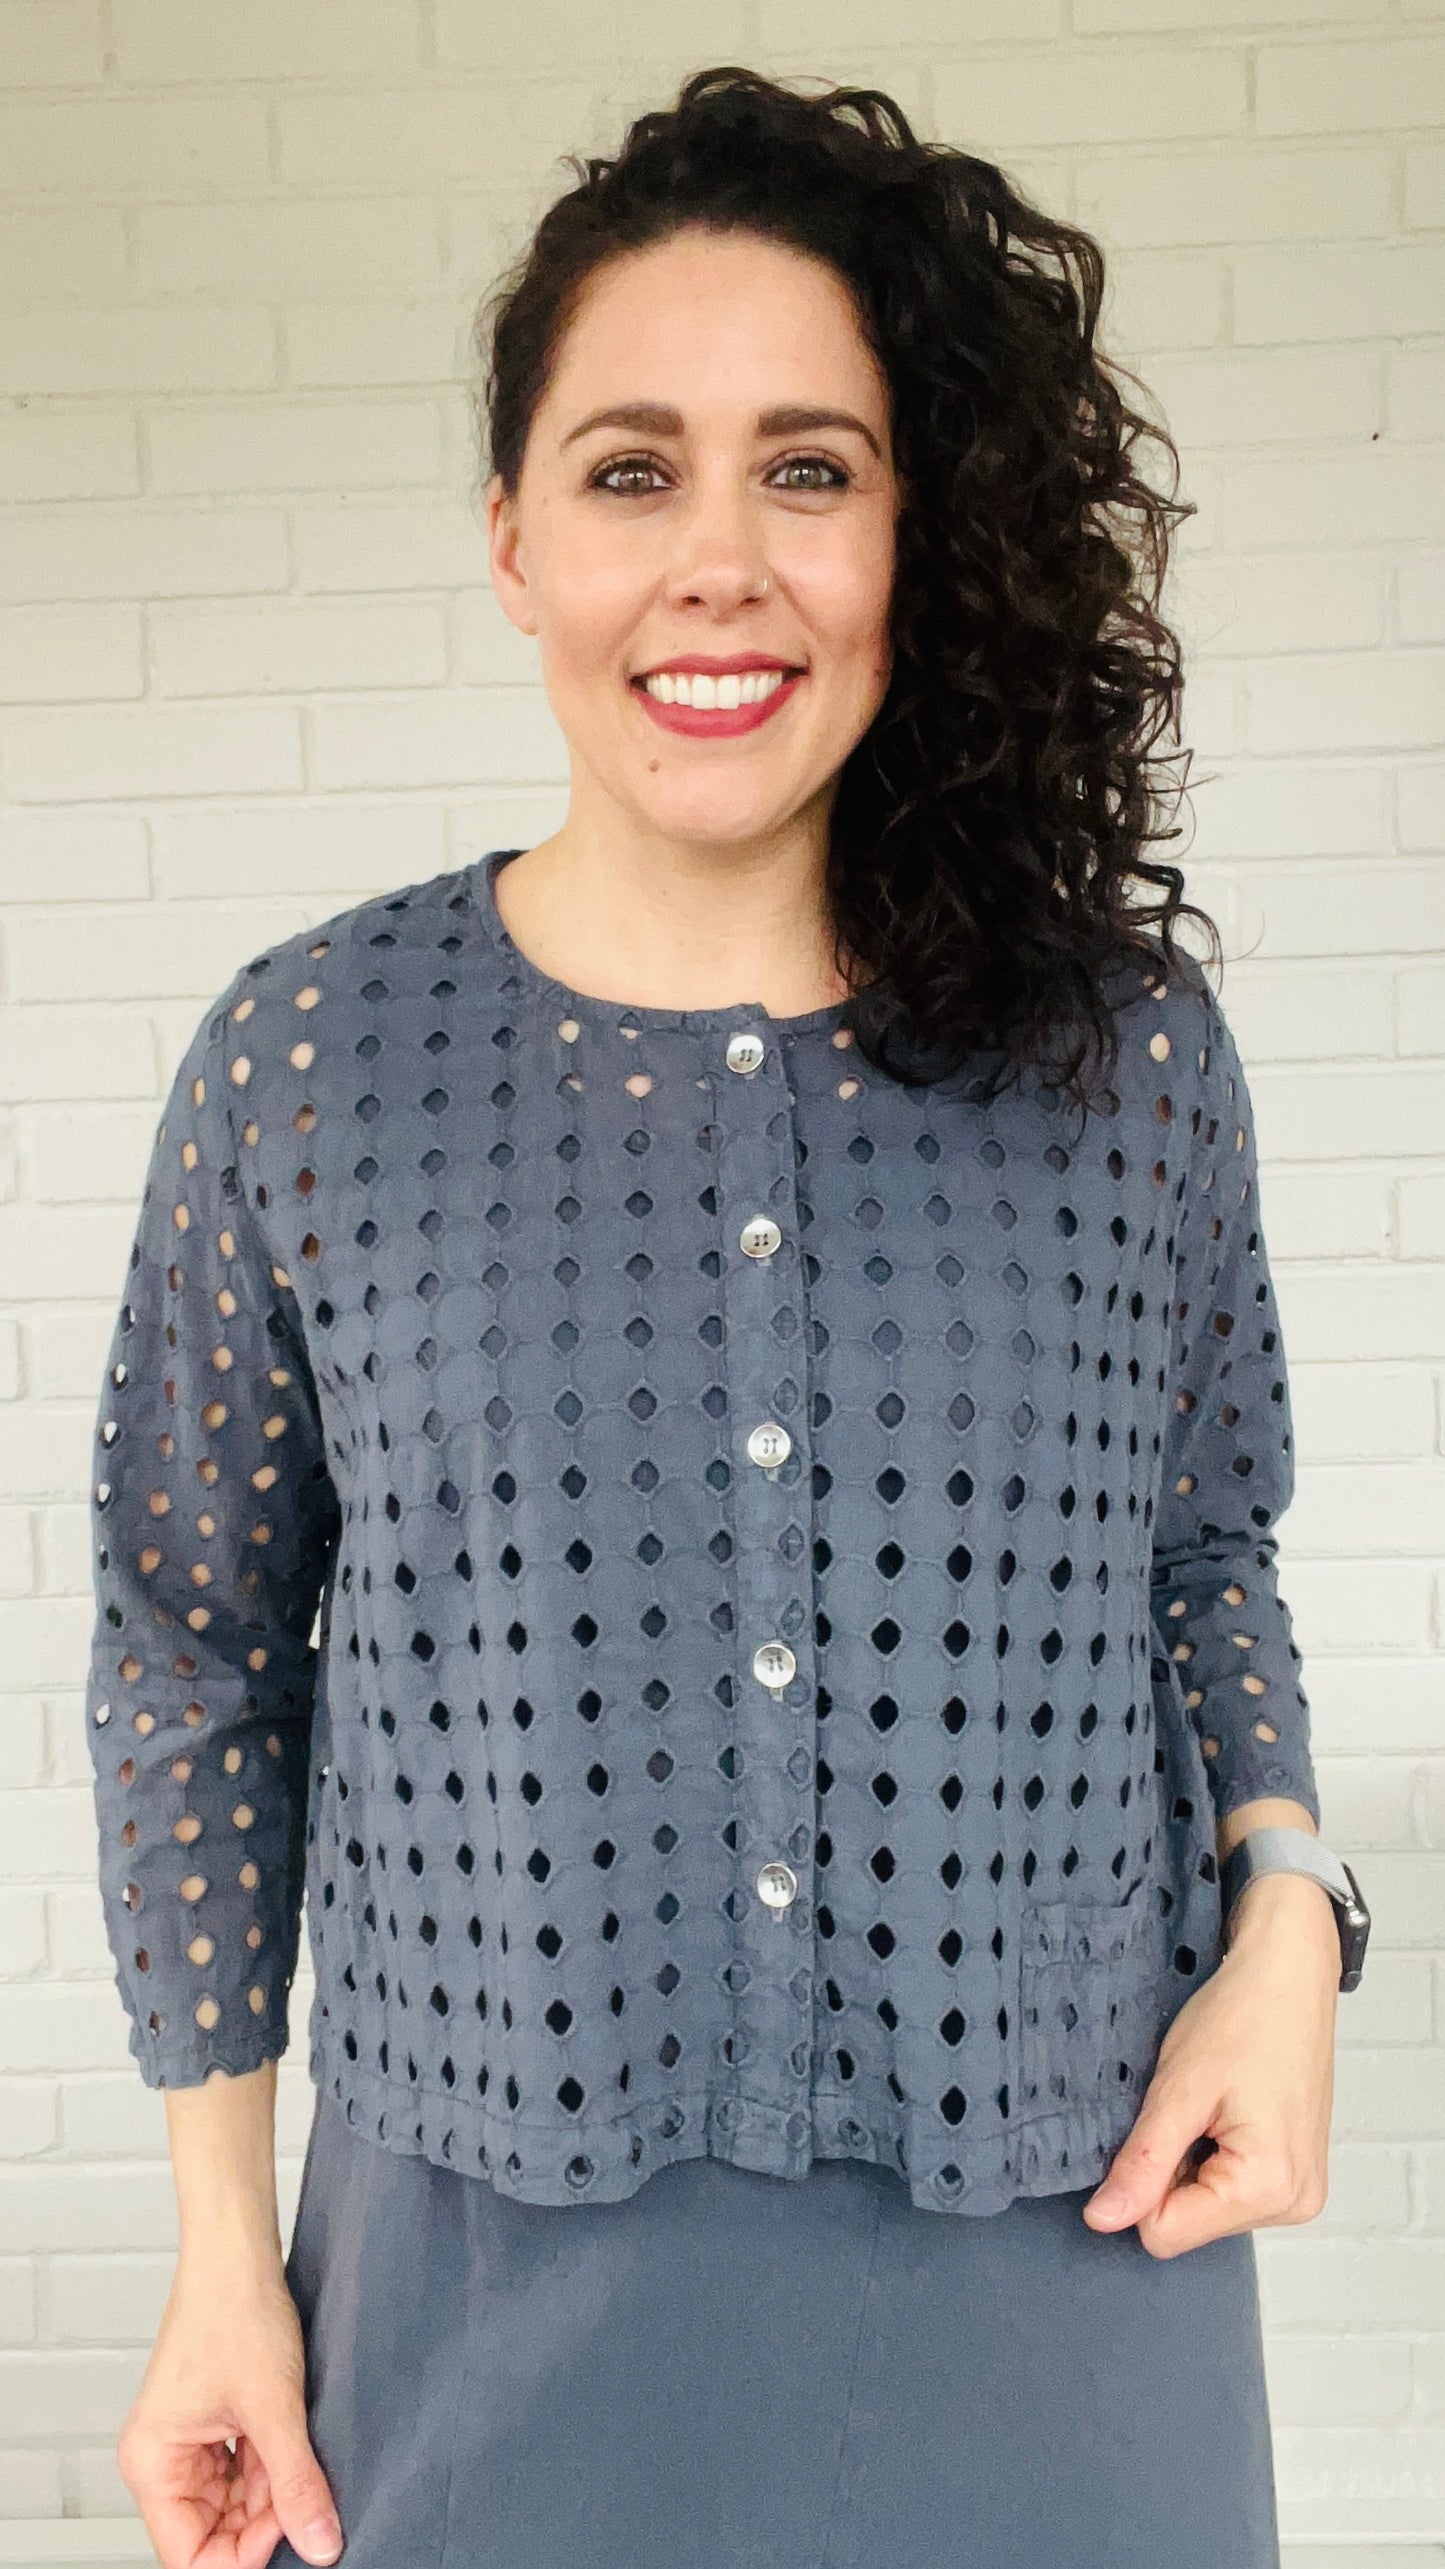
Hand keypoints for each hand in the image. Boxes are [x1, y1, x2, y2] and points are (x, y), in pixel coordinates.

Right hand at [116, 2235, 343, 2568]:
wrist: (240, 2251)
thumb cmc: (234, 2310)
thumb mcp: (274, 2410)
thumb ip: (296, 2484)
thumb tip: (319, 2545)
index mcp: (152, 2462)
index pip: (189, 2555)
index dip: (241, 2556)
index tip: (291, 2536)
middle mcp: (161, 2457)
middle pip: (212, 2531)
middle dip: (262, 2522)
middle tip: (306, 2496)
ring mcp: (188, 2440)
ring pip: (232, 2503)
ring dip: (270, 2492)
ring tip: (300, 2456)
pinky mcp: (213, 2422)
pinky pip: (241, 2471)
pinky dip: (271, 2467)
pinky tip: (294, 2444)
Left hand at [1081, 1871, 1339, 2258]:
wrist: (1288, 1975)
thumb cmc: (1243, 2016)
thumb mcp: (1178, 2090)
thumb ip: (1142, 2164)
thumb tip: (1104, 2220)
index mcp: (1268, 2187)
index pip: (1165, 2232)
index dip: (1142, 2183)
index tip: (1157, 2125)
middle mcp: (1294, 2203)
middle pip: (1188, 2223)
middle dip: (1171, 2169)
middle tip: (1189, 2108)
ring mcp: (1300, 2192)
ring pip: (1206, 2208)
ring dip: (1193, 2160)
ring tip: (1212, 2104)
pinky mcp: (1296, 2176)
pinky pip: (1231, 2190)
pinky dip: (1215, 2155)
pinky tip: (1226, 2111)